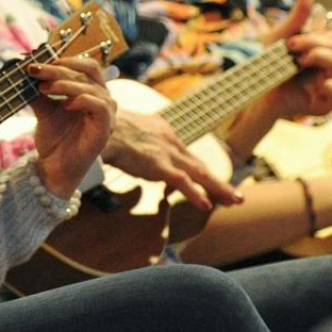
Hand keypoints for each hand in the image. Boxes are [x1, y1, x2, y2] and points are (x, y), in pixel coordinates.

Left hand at [27, 57, 115, 196]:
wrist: (54, 167)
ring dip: (65, 84)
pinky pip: (100, 106)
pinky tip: (65, 105)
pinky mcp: (106, 128)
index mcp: (92, 91)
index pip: (86, 65)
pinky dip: (82, 100)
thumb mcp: (44, 109)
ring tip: (44, 89)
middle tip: (35, 71)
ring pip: (91, 87)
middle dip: (58, 69)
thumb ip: (40, 90)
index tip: (39, 64)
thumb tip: (28, 69)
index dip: (64, 60)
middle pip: (86, 72)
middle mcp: (103, 99)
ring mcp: (107, 114)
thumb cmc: (55, 138)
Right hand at [103, 110, 241, 210]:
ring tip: (235, 201)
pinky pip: (182, 183)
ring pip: (199, 174)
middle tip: (235, 196)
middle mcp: (169, 140)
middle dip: (217, 182)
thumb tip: (120, 148)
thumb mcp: (120, 128)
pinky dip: (196, 194)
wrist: (96, 125)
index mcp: (161, 130)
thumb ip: (128, 140)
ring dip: (218, 188)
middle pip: (197, 165)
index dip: (196, 169)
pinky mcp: (159, 165)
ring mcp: (166, 153)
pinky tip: (207, 206)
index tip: (206, 180)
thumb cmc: (101, 126)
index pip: (183, 154)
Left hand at [261, 0, 331, 118]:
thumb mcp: (280, 38)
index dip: (321, 36)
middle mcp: (331, 67)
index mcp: (325, 51)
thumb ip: (298, 18)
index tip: (292, 41)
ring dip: (322, 57)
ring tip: (299, 61)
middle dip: (316, 43)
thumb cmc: (269, 64)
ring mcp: (330, 84)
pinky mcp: (324, 103)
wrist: (253, 90)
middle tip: (291, 48)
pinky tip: (319, 82)